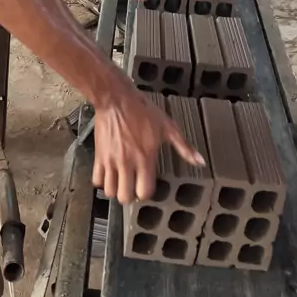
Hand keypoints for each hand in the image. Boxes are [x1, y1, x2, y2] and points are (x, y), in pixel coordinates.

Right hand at [92, 84, 204, 203]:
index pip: (144, 192)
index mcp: (145, 158)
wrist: (116, 99)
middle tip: (133, 187)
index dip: (146, 193)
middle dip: (131, 196)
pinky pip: (96, 180)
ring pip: (110, 191)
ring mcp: (111, 161)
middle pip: (125, 196)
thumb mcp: (168, 127)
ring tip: (121, 182)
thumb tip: (200, 161)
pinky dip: (102, 181)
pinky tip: (109, 174)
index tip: (147, 186)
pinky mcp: (99, 156)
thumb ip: (183, 147)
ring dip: (116, 190)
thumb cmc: (142, 111)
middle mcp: (127, 163)